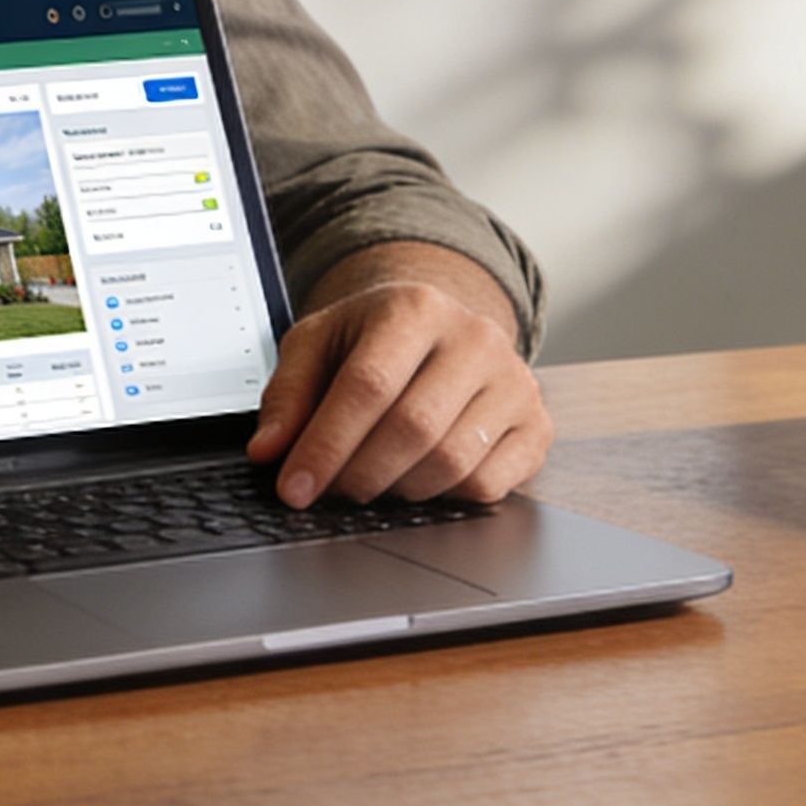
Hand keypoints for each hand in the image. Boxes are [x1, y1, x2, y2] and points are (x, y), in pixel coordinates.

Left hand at [242, 243, 549, 506]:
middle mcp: (475, 338)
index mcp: (416, 307)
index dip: (326, 445)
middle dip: (358, 474)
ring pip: (452, 461)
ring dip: (397, 489)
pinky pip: (489, 484)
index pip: (368, 385)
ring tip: (368, 482)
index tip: (294, 488)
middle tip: (327, 492)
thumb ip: (289, 393)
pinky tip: (416, 480)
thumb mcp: (318, 344)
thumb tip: (269, 451)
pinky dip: (444, 498)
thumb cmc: (373, 340)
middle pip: (413, 427)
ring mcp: (514, 382)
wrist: (441, 329)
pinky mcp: (536, 424)